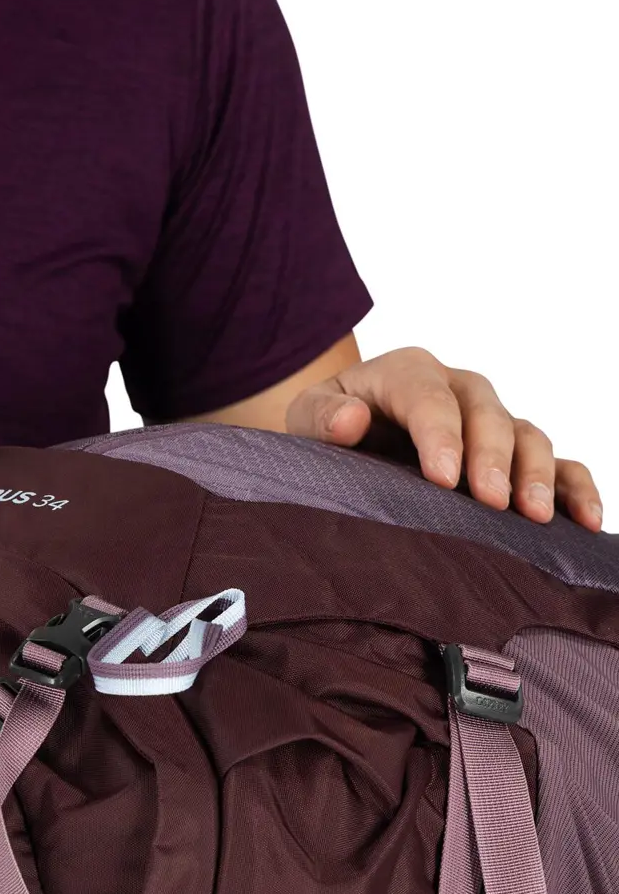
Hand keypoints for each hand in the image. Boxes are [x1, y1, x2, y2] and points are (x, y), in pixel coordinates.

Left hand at [285, 346, 602, 530]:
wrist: (342, 435)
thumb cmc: (327, 427)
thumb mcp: (307, 417)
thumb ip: (321, 418)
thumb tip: (349, 420)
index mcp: (408, 373)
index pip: (429, 396)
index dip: (440, 434)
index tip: (443, 478)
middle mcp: (459, 390)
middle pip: (488, 414)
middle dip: (492, 458)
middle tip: (491, 502)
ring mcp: (491, 422)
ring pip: (527, 435)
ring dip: (535, 475)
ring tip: (531, 517)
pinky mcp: (513, 455)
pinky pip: (557, 463)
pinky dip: (575, 488)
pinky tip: (585, 520)